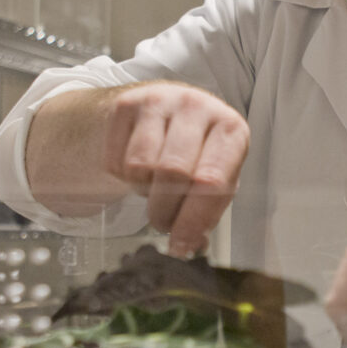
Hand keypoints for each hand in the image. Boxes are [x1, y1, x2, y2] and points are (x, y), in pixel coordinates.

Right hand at [103, 82, 249, 256]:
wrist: (164, 110)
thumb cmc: (197, 150)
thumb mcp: (215, 175)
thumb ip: (208, 211)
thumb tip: (192, 246)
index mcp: (230, 129)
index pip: (211, 181)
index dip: (194, 220)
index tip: (181, 245)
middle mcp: (198, 107)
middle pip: (173, 173)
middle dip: (164, 211)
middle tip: (163, 222)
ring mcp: (160, 101)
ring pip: (140, 167)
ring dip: (143, 191)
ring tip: (155, 187)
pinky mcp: (126, 104)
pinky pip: (116, 160)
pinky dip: (123, 177)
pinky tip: (139, 169)